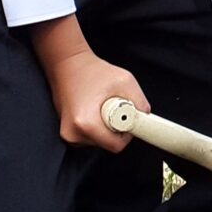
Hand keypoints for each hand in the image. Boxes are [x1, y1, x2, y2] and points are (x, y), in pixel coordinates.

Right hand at [36, 36, 149, 151]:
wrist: (67, 65)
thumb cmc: (91, 70)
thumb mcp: (125, 80)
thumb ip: (139, 101)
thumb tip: (144, 116)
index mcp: (86, 124)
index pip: (116, 146)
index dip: (127, 133)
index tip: (128, 119)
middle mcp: (73, 133)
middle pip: (107, 144)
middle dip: (115, 128)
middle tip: (114, 107)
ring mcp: (68, 135)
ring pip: (99, 141)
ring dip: (106, 127)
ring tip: (101, 106)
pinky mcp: (67, 132)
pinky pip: (90, 137)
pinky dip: (97, 126)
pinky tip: (93, 109)